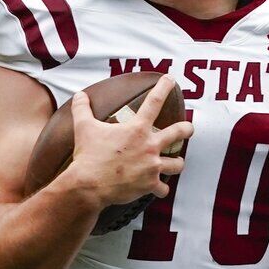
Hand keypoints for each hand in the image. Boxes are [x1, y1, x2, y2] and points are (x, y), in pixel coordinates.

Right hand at [67, 75, 192, 208]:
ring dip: (177, 163)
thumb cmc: (88, 156)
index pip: (154, 102)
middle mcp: (150, 146)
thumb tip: (80, 95)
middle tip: (189, 128)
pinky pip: (163, 189)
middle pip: (179, 132)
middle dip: (187, 129)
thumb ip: (82, 110)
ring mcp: (152, 166)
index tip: (171, 80)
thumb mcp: (84, 128)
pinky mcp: (150, 184)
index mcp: (137, 129)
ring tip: (176, 162)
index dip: (163, 87)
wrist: (88, 186)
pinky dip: (161, 189)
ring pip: (177, 164)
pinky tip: (159, 189)